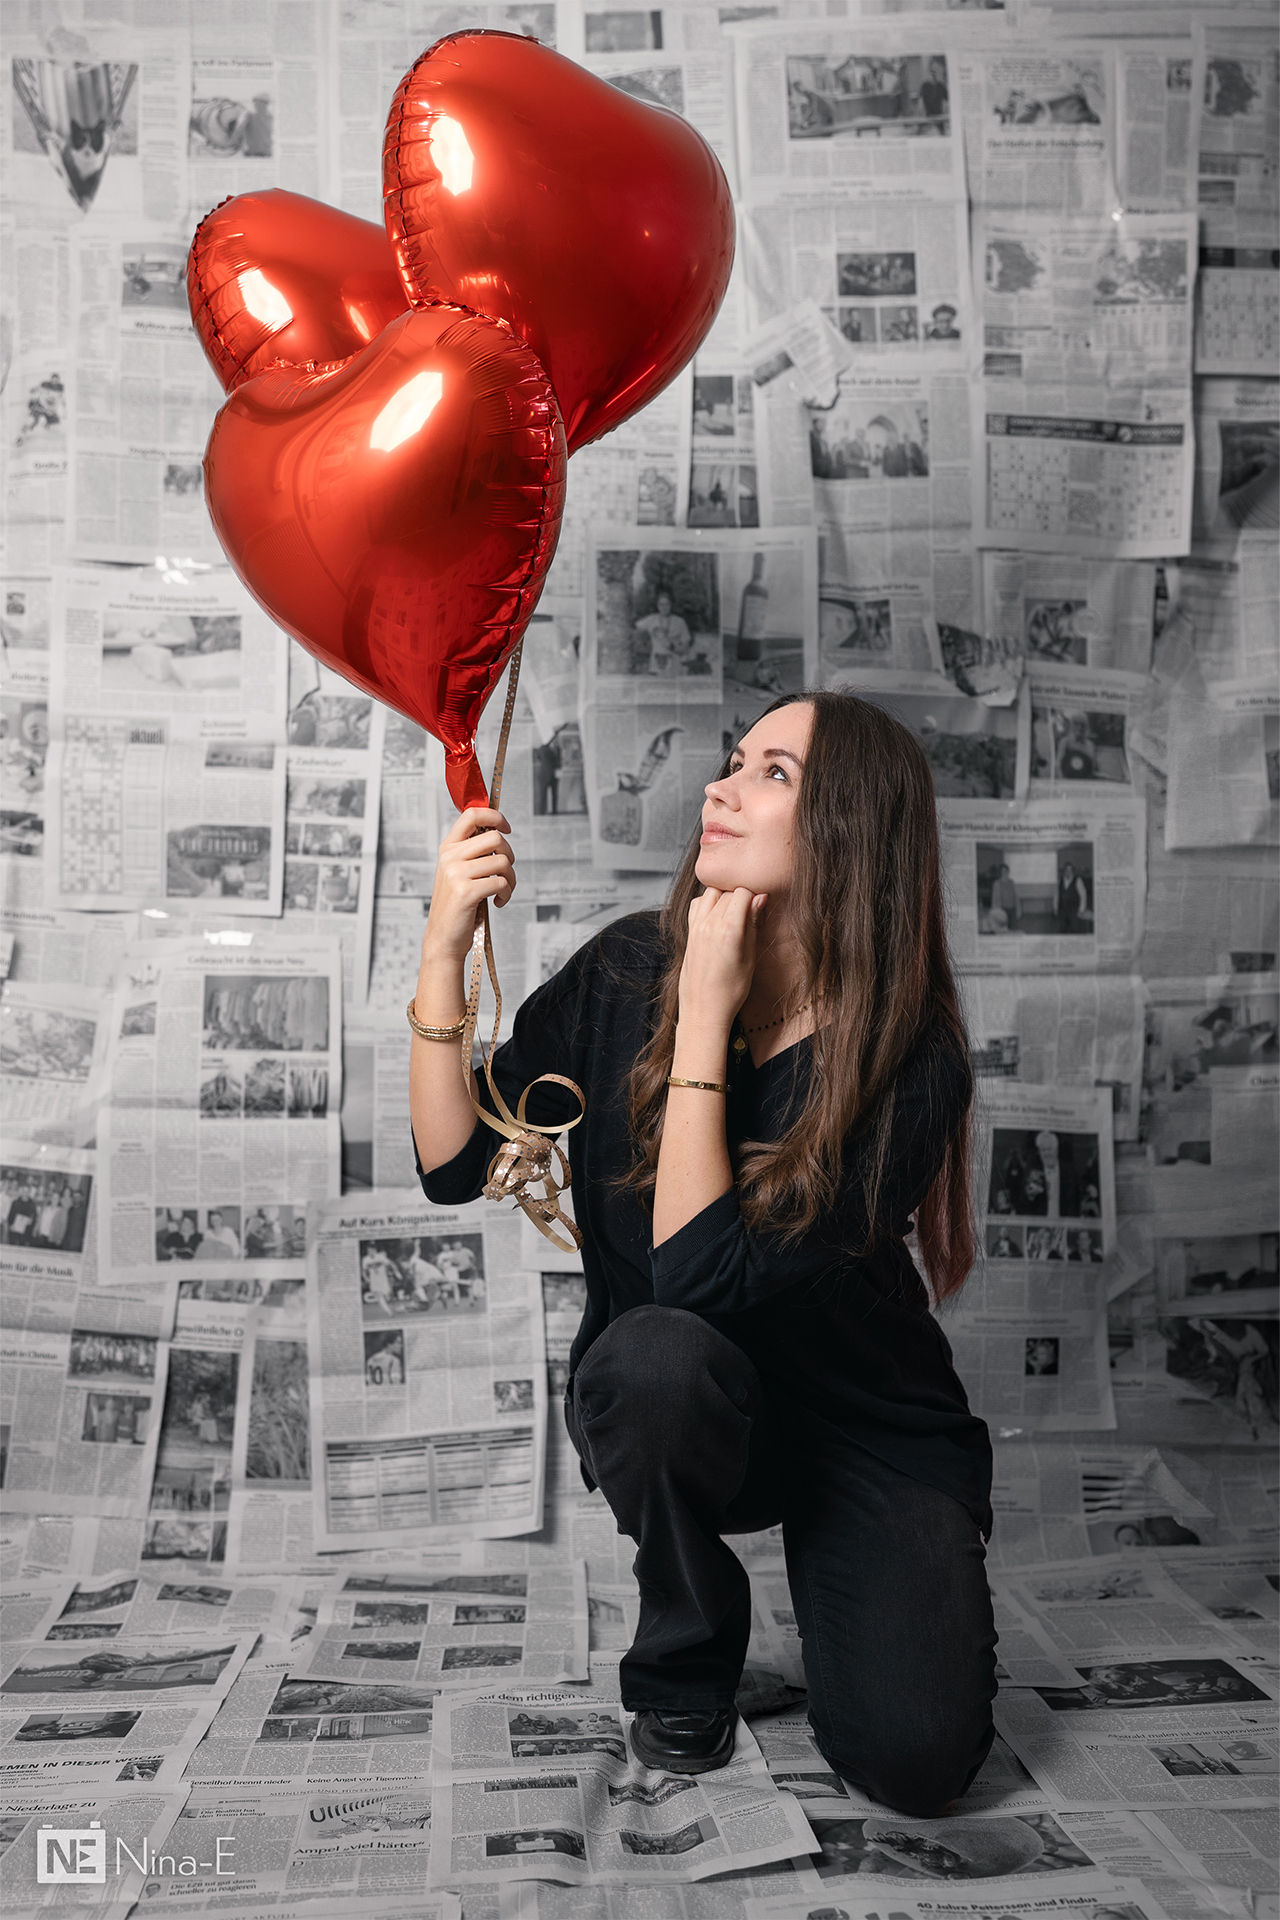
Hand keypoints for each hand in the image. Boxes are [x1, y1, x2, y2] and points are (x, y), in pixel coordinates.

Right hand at [422, 807, 514, 962]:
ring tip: (503, 891)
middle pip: (495, 838)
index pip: (471, 814)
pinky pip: (501, 882)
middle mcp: (450, 857)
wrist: (443, 937)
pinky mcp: (466, 892)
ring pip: (503, 862)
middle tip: (507, 871)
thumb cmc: (456, 905)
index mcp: (448, 848)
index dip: (495, 816)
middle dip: (510, 855)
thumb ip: (472, 852)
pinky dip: (507, 893)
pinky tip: (498, 901)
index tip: (507, 828)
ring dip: (511, 879)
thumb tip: (498, 834)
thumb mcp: (457, 872)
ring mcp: (457, 874)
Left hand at [677, 887, 765, 1032]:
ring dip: (723, 896)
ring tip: (734, 913)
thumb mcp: (750, 958)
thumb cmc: (730, 991)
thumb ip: (753, 924)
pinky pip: (696, 904)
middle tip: (750, 912)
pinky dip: (707, 903)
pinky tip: (716, 917)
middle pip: (727, 891)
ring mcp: (696, 928)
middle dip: (740, 896)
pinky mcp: (689, 933)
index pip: (743, 892)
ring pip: (711, 893)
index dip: (755, 896)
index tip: (760, 906)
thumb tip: (761, 897)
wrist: (703, 1010)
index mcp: (728, 930)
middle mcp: (709, 924)